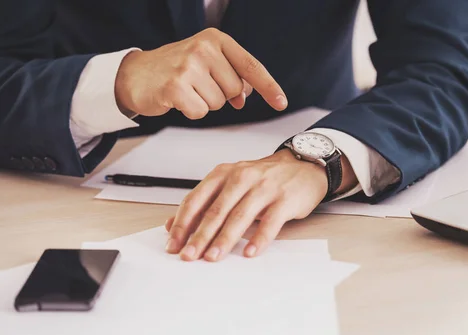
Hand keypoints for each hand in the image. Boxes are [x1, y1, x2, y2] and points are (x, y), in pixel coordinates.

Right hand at [115, 28, 286, 118]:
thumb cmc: (175, 69)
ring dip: (204, 103)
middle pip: (235, 90)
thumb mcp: (206, 63)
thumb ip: (231, 76)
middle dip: (221, 95)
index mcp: (216, 39)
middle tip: (199, 85)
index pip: (251, 66)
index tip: (281, 103)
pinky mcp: (175, 86)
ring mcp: (189, 66)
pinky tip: (178, 99)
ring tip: (187, 90)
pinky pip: (200, 112)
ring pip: (219, 103)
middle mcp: (204, 48)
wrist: (136, 74)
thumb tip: (246, 96)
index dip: (269, 87)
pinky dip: (191, 112)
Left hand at [164, 149, 328, 261]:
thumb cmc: (264, 179)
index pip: (196, 200)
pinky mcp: (285, 200)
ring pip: (240, 216)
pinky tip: (250, 252)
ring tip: (213, 257)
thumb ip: (204, 203)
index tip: (174, 244)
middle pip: (216, 211)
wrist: (303, 166)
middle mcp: (242, 178)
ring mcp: (264, 188)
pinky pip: (270, 222)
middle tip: (189, 256)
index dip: (183, 224)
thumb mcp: (231, 184)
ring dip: (225, 239)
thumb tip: (173, 225)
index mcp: (224, 174)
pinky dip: (259, 238)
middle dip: (200, 236)